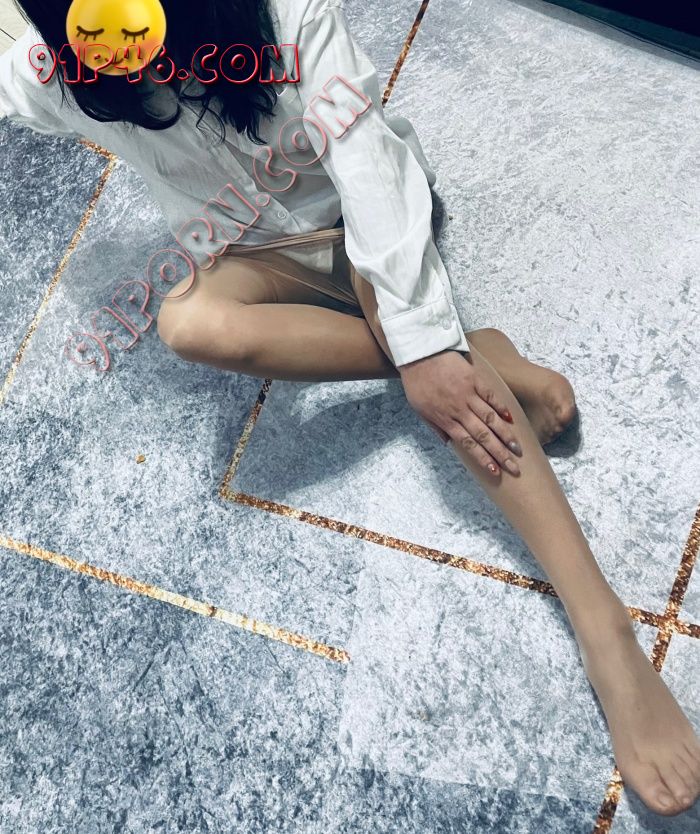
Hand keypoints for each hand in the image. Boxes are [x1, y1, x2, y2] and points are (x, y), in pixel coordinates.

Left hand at [398, 349, 522, 476]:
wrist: (418, 353)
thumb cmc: (417, 382)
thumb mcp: (419, 409)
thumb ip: (435, 426)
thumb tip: (448, 443)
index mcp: (445, 419)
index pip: (468, 444)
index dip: (483, 459)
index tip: (496, 471)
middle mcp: (459, 410)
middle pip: (484, 435)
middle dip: (500, 454)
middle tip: (514, 467)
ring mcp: (468, 394)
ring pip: (491, 418)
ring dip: (506, 435)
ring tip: (518, 448)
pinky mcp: (474, 379)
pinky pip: (491, 396)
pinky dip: (502, 407)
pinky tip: (511, 419)